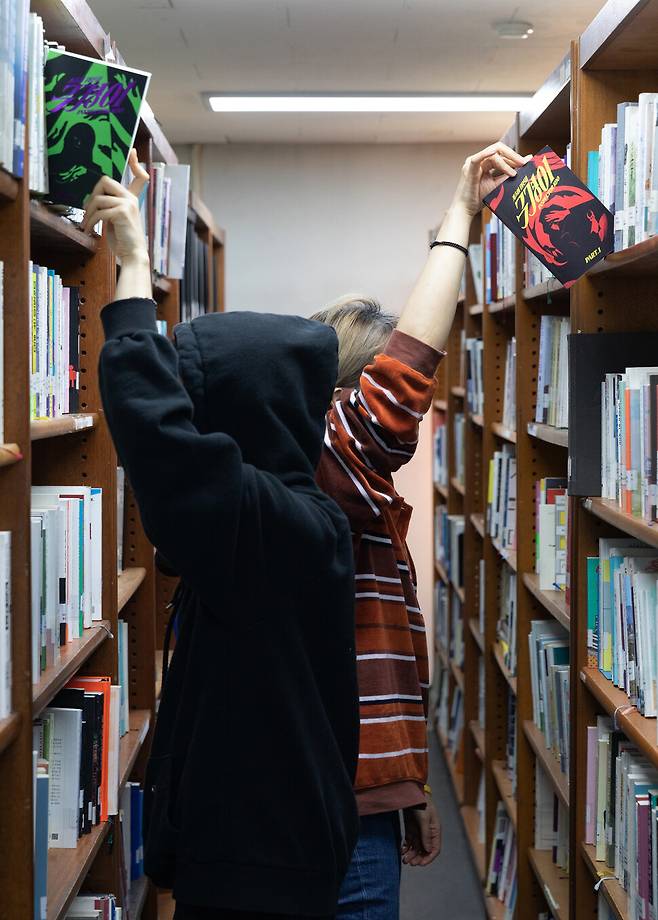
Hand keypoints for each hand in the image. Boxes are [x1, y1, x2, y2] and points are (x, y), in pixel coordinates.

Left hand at [82, 149, 149, 264]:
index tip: (133, 151)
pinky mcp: (122, 213)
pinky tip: (89, 230)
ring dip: (88, 212)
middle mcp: (131, 199)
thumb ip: (109, 206)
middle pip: (105, 181)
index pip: (139, 177)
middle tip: (88, 210)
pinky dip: (91, 221)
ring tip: (86, 224)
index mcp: (131, 199)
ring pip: (99, 198)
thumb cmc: (123, 239)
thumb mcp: (115, 218)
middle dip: (92, 195)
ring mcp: (128, 204)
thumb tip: (93, 200)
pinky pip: (100, 211)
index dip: (135, 163)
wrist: (133, 255)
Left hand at [402, 796, 440, 866]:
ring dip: (411, 854)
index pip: (435, 849)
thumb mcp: (424, 819)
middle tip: (409, 863)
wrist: (410, 791)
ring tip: (404, 859)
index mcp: (435, 831)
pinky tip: (402, 850)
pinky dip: (406, 847)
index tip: (420, 864)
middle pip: (424, 850)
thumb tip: (428, 850)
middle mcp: (428, 833)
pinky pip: (410, 842)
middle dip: (418, 858)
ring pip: (416, 847)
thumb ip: (426, 835)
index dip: (428, 858)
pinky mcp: (411, 828)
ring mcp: (419, 831)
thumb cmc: (421, 803)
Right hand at [451, 142, 529, 217]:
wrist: (465, 210)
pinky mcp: (469, 169)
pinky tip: (496, 155)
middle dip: (513, 155)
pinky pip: (479, 158)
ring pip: (493, 153)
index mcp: (484, 163)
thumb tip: (525, 162)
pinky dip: (488, 154)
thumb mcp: (497, 185)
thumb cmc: (478, 199)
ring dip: (506, 161)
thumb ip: (509, 174)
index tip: (526, 164)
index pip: (502, 154)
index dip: (514, 157)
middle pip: (499, 149)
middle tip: (524, 163)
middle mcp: (478, 160)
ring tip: (514, 172)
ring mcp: (473, 163)